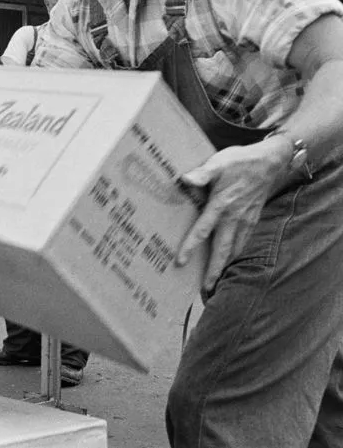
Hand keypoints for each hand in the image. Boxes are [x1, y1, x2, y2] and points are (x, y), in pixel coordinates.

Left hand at [176, 136, 292, 293]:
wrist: (269, 163)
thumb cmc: (239, 161)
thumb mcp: (218, 163)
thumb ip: (202, 173)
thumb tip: (185, 178)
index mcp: (221, 205)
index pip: (203, 230)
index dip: (191, 246)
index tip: (181, 262)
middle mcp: (234, 217)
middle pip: (222, 249)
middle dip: (214, 270)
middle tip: (206, 290)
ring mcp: (245, 221)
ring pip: (234, 249)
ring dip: (224, 266)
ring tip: (215, 284)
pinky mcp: (252, 221)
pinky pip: (243, 242)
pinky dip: (236, 256)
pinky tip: (229, 263)